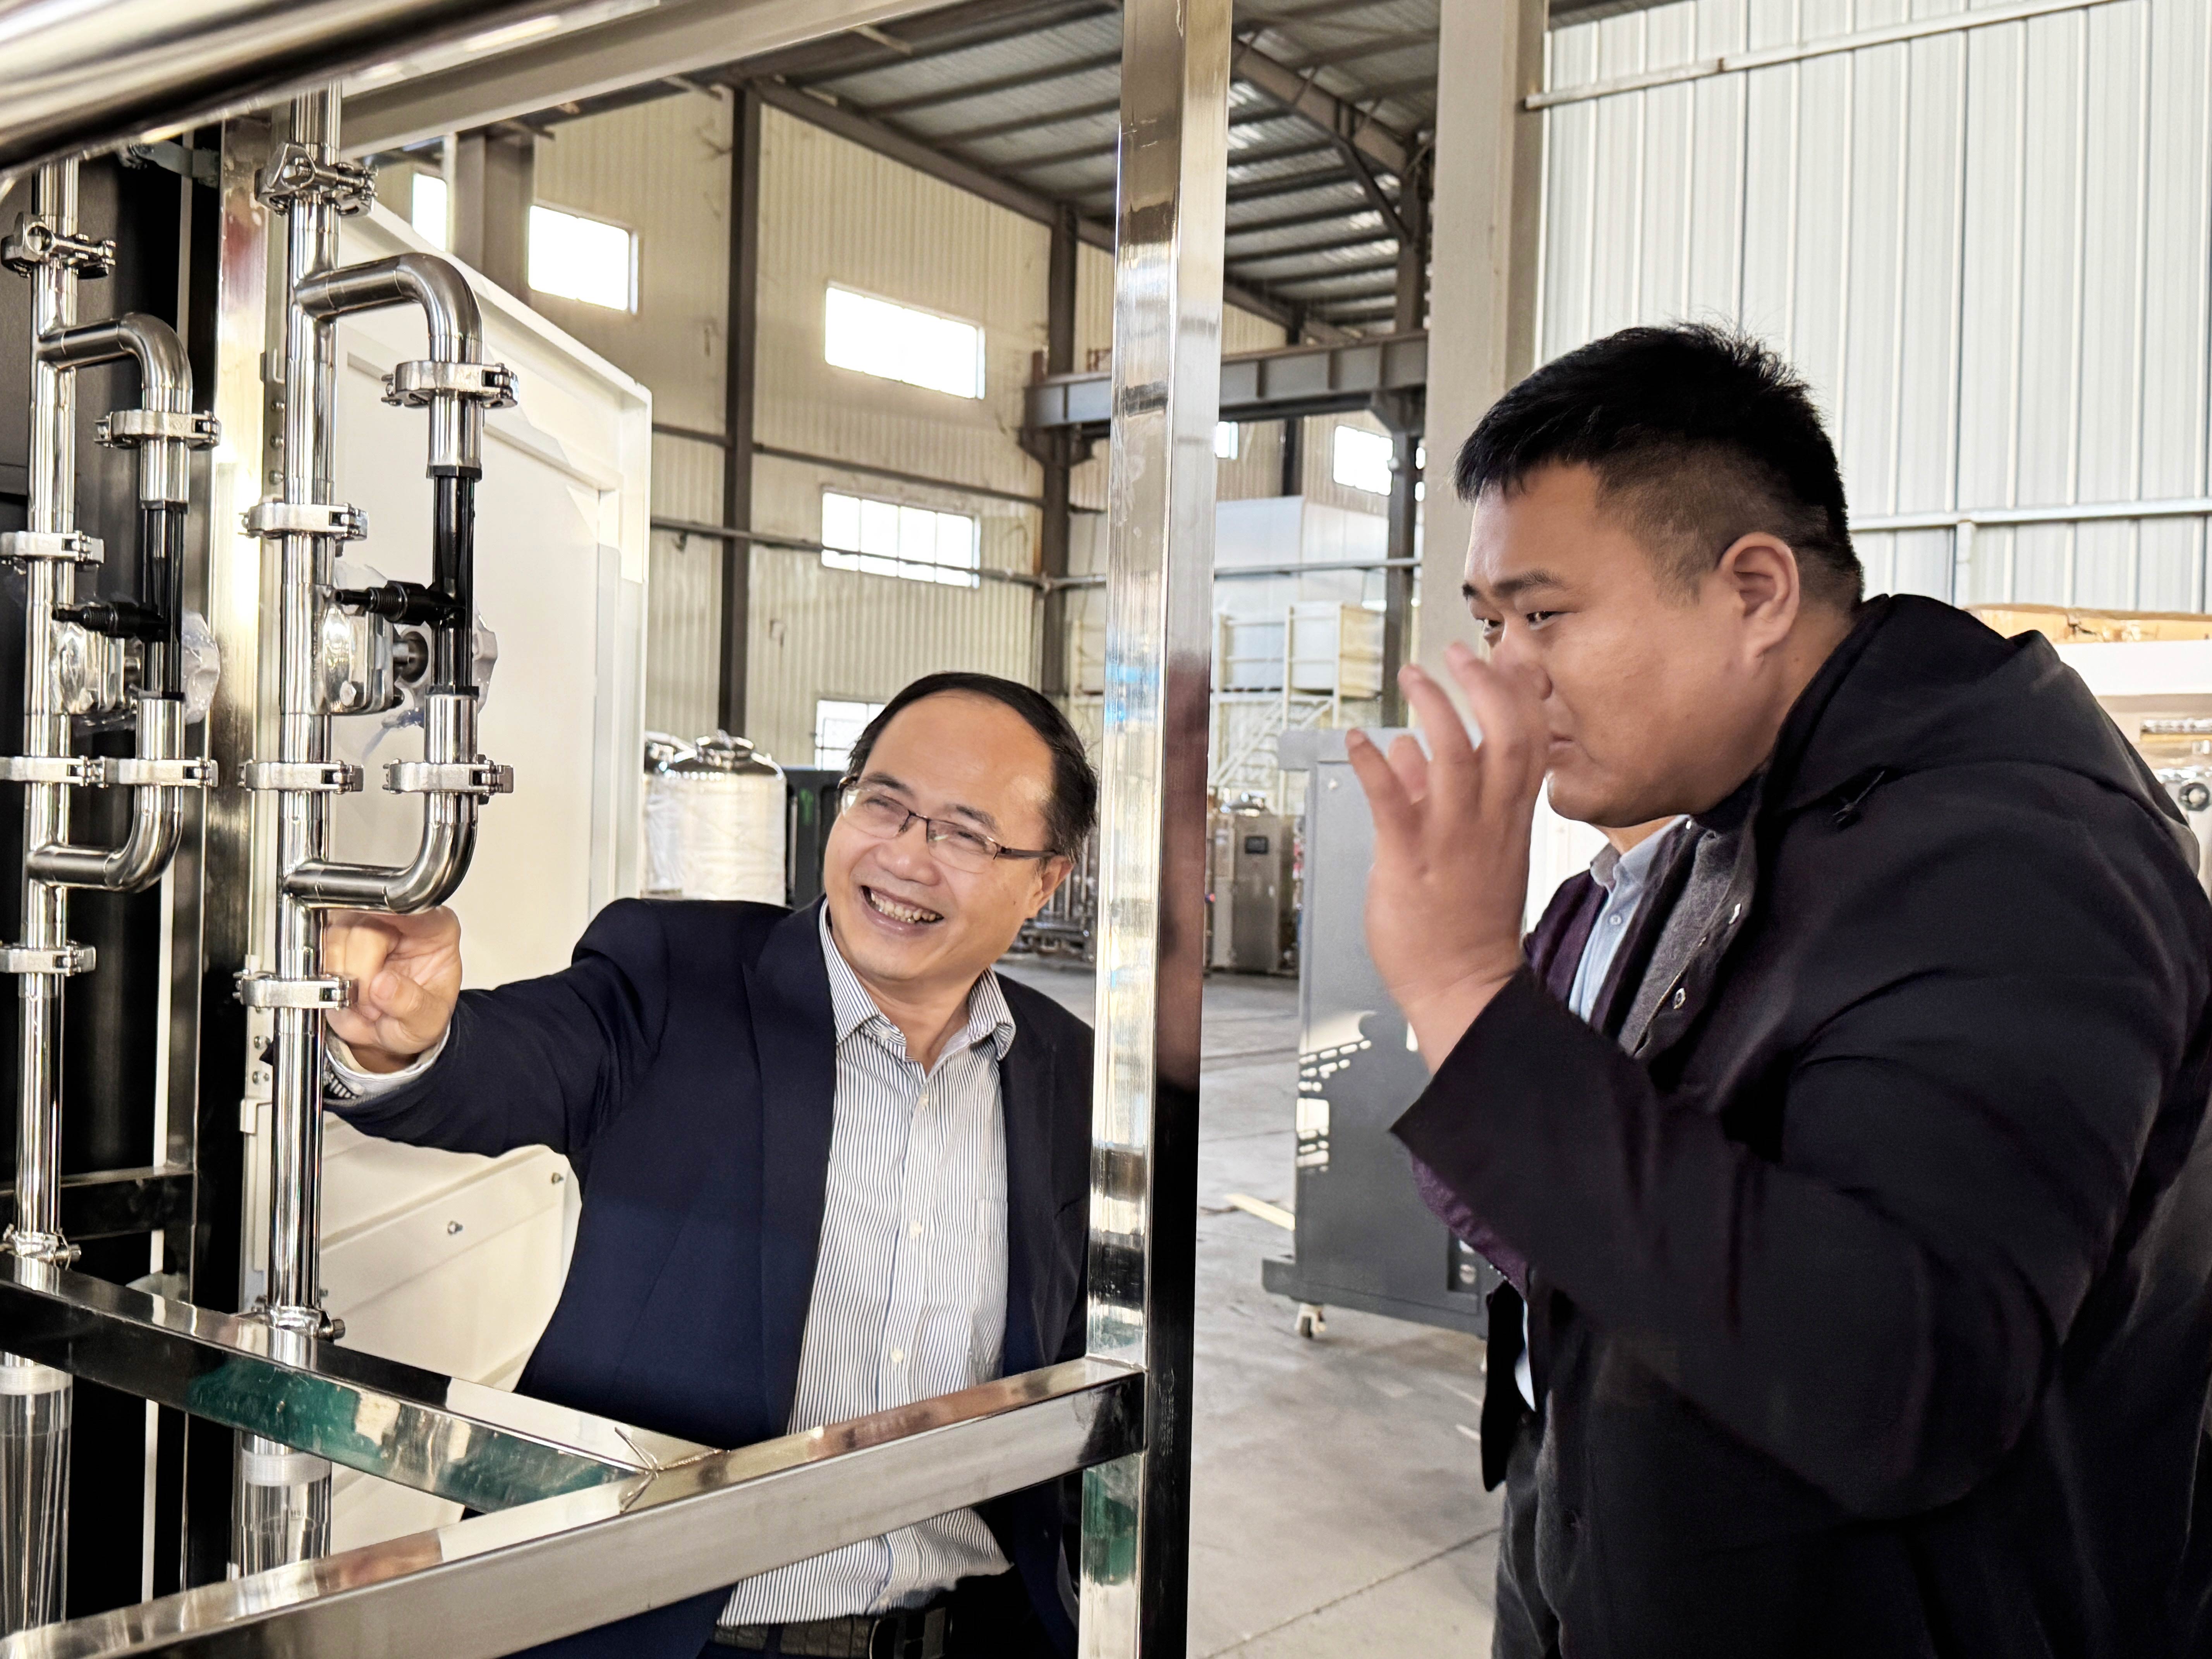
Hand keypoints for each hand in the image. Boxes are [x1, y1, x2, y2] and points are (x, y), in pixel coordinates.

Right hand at [323, 908, 461, 1071]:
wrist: (394, 1033)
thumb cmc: (419, 1017)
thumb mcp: (428, 1021)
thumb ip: (412, 1004)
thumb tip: (383, 985)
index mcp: (435, 927)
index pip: (412, 905)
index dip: (388, 919)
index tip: (375, 945)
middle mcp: (398, 920)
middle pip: (364, 926)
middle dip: (361, 972)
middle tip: (371, 1005)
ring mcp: (362, 926)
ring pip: (334, 937)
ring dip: (341, 978)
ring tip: (362, 1004)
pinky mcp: (335, 940)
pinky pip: (317, 953)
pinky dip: (325, 980)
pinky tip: (345, 995)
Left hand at [1345, 643, 1546, 1068]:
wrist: (1465, 987)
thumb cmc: (1464, 923)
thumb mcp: (1470, 851)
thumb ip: (1437, 794)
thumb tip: (1408, 749)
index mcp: (1508, 817)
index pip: (1531, 738)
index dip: (1520, 690)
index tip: (1504, 653)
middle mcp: (1488, 821)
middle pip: (1505, 734)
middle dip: (1482, 684)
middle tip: (1454, 654)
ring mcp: (1452, 839)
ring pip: (1455, 754)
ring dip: (1432, 708)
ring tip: (1411, 677)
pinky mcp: (1411, 859)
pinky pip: (1392, 800)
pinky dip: (1372, 764)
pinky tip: (1356, 739)